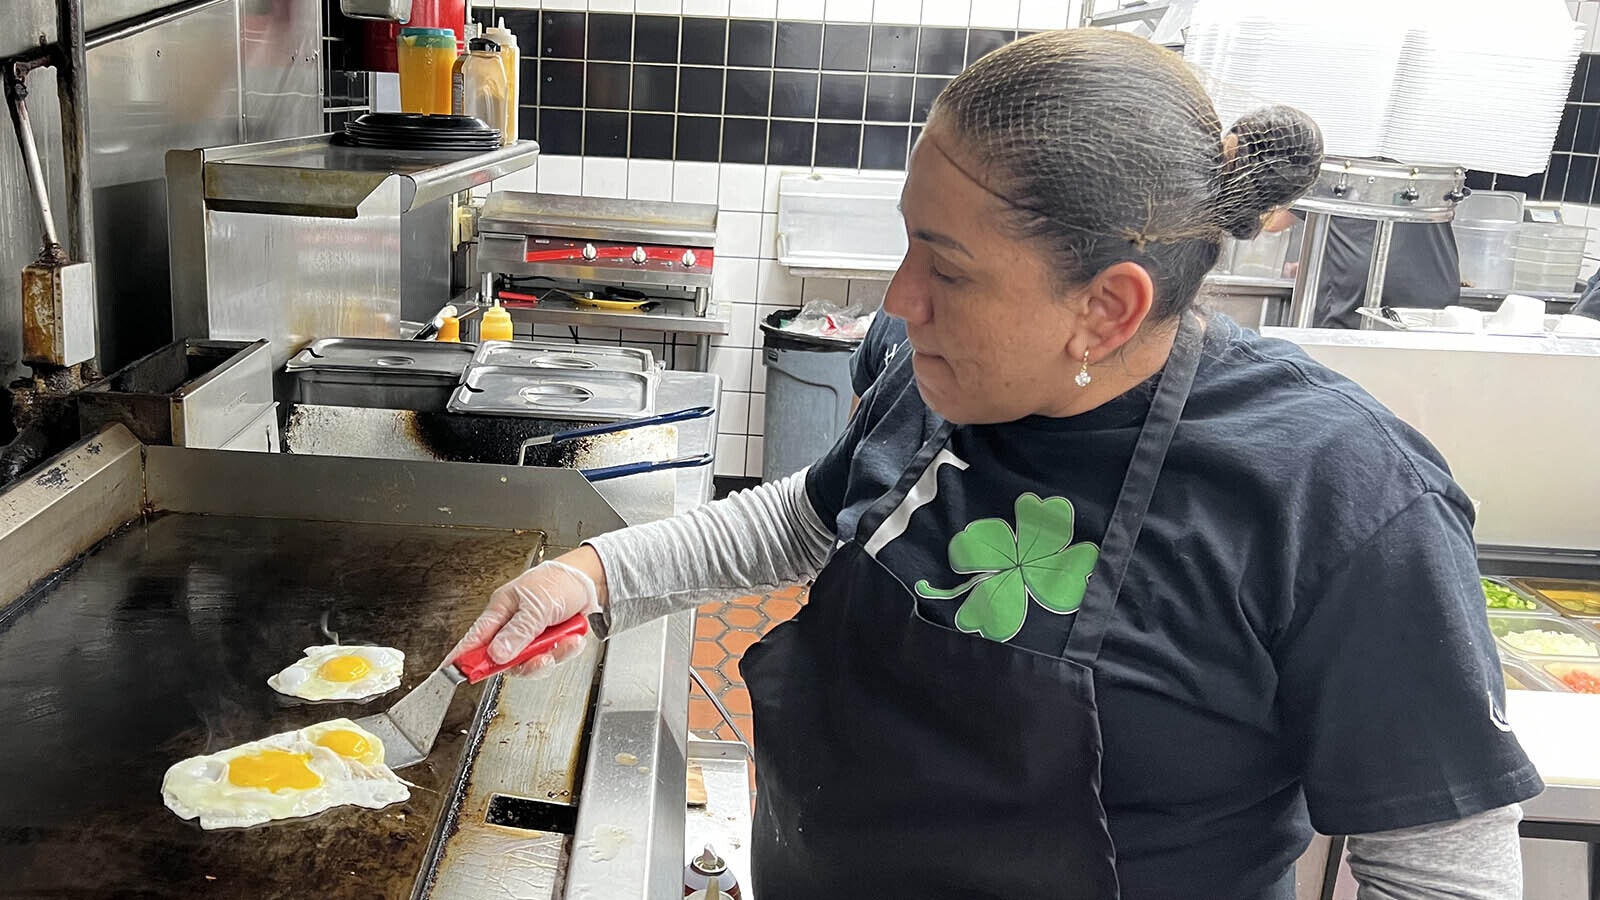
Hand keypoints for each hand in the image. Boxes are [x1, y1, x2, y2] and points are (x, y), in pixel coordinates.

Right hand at [447, 557, 600, 676]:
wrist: (591, 580)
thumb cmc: (559, 581)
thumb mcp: (537, 605)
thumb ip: (517, 631)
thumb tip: (497, 654)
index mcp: (502, 610)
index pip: (476, 638)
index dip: (464, 657)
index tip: (456, 672)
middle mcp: (513, 626)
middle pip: (504, 660)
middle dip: (524, 663)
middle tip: (539, 659)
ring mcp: (531, 637)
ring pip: (530, 663)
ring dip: (550, 656)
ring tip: (563, 641)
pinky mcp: (549, 643)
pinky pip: (552, 659)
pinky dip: (564, 651)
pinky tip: (572, 638)